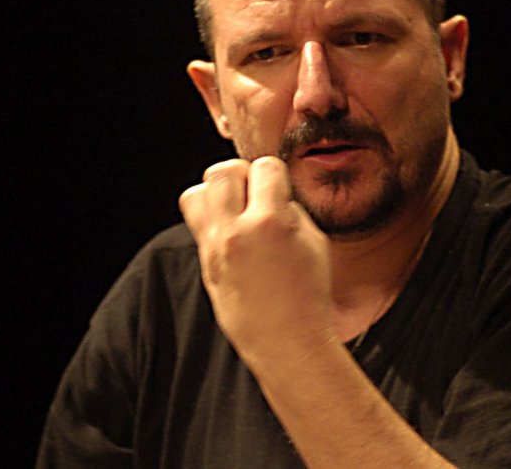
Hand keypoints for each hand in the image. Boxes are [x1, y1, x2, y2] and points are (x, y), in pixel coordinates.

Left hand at [179, 157, 334, 370]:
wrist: (288, 343)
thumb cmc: (309, 295)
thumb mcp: (315, 242)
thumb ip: (290, 209)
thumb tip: (272, 191)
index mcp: (271, 223)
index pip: (264, 166)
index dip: (275, 175)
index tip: (280, 190)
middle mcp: (236, 232)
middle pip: (221, 171)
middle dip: (241, 175)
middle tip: (255, 194)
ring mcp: (215, 249)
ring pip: (197, 192)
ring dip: (218, 194)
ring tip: (238, 210)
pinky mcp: (205, 264)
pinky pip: (196, 222)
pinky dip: (212, 218)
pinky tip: (234, 232)